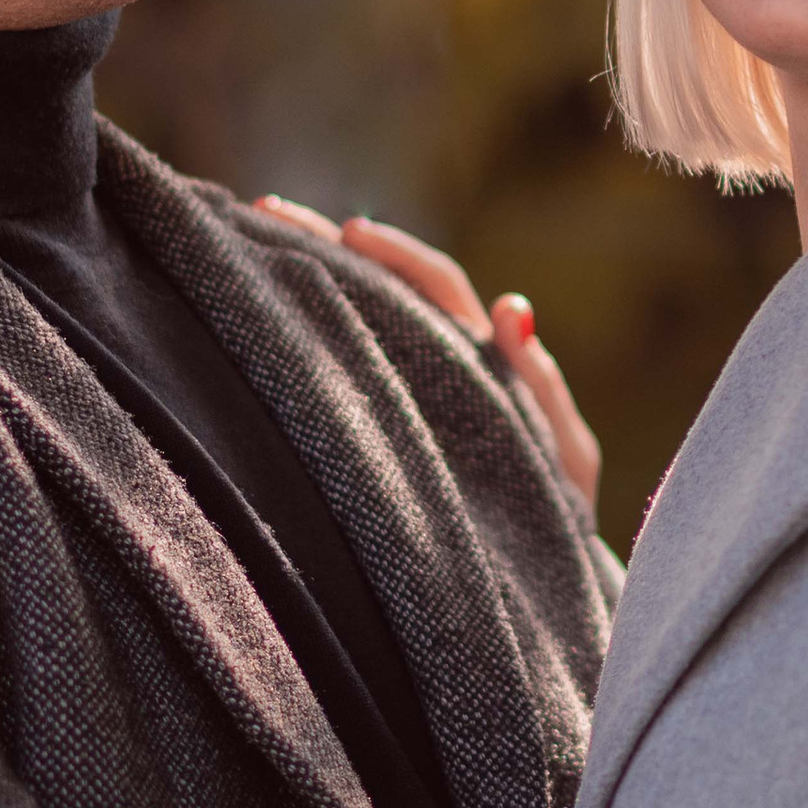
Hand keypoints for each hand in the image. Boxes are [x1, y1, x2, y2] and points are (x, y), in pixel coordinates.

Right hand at [254, 196, 600, 522]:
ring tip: (246, 251)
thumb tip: (511, 307)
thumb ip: (541, 390)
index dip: (393, 254)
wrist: (535, 591)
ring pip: (354, 328)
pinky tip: (249, 331)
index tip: (348, 232)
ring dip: (309, 285)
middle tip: (264, 215)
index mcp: (480, 360)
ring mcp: (405, 401)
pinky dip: (300, 349)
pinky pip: (337, 389)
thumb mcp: (561, 456)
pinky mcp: (379, 443)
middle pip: (381, 289)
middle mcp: (437, 367)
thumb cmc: (556, 521)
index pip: (433, 286)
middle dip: (329, 247)